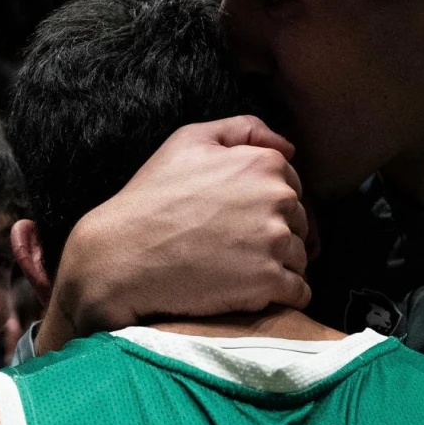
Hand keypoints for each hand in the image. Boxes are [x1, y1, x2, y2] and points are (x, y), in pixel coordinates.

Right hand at [37, 115, 308, 352]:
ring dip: (281, 265)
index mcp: (265, 164)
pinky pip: (299, 291)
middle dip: (278, 233)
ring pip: (300, 256)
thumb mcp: (189, 140)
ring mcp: (275, 242)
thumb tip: (287, 147)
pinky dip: (284, 295)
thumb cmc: (153, 196)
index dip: (268, 203)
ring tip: (242, 270)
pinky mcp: (269, 283)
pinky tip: (255, 294)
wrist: (123, 255)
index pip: (293, 185)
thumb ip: (243, 130)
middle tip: (238, 246)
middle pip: (300, 221)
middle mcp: (278, 199)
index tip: (242, 218)